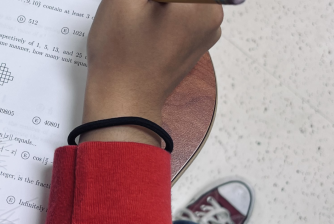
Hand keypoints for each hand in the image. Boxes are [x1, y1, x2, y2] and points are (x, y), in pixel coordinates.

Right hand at [80, 0, 222, 145]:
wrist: (122, 103)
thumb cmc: (120, 57)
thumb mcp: (124, 0)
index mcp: (203, 5)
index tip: (137, 6)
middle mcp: (213, 16)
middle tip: (132, 8)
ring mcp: (206, 31)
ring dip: (154, 1)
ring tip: (133, 16)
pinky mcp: (194, 40)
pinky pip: (180, 11)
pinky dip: (160, 9)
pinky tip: (140, 25)